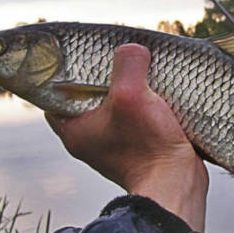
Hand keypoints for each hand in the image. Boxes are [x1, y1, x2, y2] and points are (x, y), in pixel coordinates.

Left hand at [45, 43, 208, 232]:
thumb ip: (127, 65)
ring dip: (126, 90)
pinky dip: (142, 105)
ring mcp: (114, 144)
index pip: (56, 95)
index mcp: (75, 130)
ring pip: (113, 107)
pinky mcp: (137, 147)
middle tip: (115, 60)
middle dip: (102, 78)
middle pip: (87, 97)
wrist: (177, 184)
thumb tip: (133, 48)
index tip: (82, 58)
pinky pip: (133, 118)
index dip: (66, 73)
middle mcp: (90, 138)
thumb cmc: (148, 147)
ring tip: (139, 73)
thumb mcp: (132, 96)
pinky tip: (155, 94)